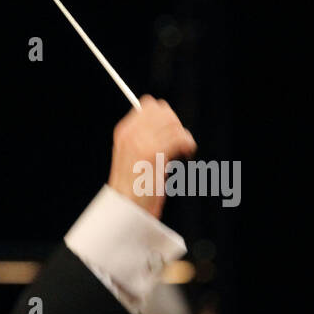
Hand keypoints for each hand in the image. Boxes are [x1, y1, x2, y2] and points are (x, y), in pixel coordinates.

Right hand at [107, 96, 196, 219]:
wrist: (127, 208)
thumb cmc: (135, 187)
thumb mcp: (134, 155)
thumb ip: (145, 137)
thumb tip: (168, 122)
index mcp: (124, 131)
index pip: (149, 105)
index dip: (165, 116)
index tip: (170, 131)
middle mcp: (130, 133)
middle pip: (163, 111)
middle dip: (175, 125)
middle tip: (178, 143)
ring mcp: (140, 143)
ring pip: (174, 124)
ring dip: (184, 137)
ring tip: (184, 151)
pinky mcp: (152, 154)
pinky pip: (180, 138)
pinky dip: (188, 146)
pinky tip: (187, 155)